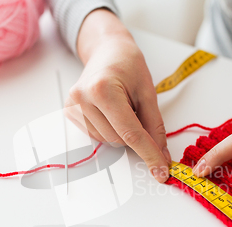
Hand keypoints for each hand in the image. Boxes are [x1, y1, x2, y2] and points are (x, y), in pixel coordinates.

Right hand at [65, 9, 170, 182]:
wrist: (107, 50)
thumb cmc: (128, 65)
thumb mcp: (148, 93)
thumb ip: (155, 127)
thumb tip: (161, 155)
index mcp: (103, 90)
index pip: (130, 134)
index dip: (149, 154)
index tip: (161, 171)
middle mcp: (83, 100)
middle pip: (118, 140)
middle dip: (135, 135)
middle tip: (137, 111)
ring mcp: (72, 108)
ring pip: (108, 141)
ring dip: (121, 133)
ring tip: (122, 107)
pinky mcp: (69, 114)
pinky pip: (97, 136)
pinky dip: (110, 130)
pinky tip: (110, 111)